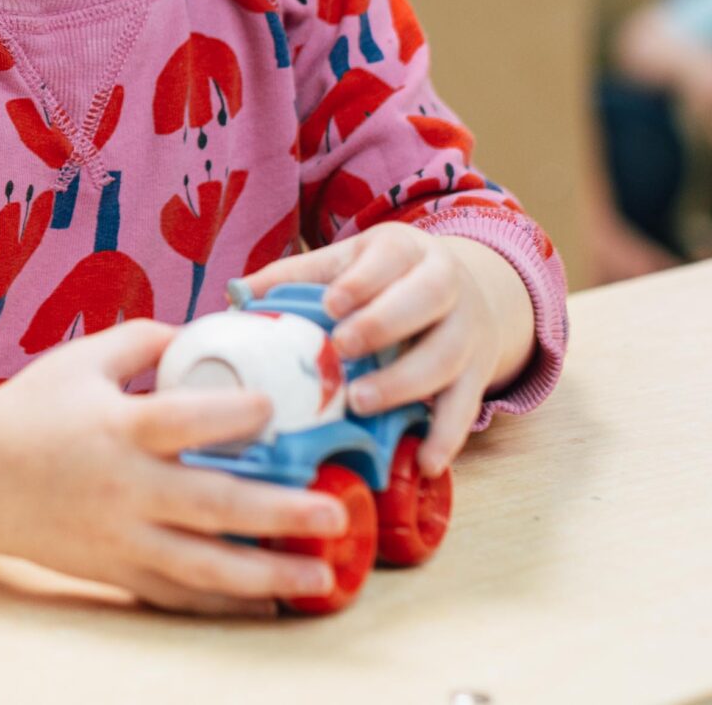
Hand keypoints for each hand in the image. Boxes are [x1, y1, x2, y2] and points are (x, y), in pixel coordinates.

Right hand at [0, 321, 351, 613]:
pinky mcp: (114, 570)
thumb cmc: (30, 409)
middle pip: (210, 504)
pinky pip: (177, 594)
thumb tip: (207, 328)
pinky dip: (225, 603)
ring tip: (323, 577)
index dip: (232, 415)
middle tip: (335, 511)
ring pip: (203, 565)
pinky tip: (271, 603)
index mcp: (115, 427)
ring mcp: (119, 537)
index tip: (276, 408)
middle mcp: (121, 487)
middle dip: (279, 512)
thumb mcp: (80, 360)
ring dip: (269, 573)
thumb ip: (143, 340)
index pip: (180, 421)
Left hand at [249, 224, 531, 475]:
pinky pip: (466, 406)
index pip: (390, 258)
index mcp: (407, 250)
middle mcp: (447, 286)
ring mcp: (466, 332)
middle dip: (385, 324)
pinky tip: (425, 461)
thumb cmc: (388, 278)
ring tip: (361, 404)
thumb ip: (296, 276)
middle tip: (343, 349)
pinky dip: (447, 437)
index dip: (363, 281)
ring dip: (406, 382)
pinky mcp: (476, 375)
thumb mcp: (348, 262)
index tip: (331, 304)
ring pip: (447, 355)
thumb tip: (236, 296)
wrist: (468, 292)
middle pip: (428, 299)